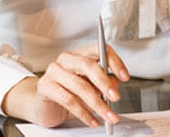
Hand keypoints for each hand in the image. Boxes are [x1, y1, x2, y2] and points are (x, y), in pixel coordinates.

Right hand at [2, 43, 129, 127]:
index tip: (125, 76)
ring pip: (80, 86)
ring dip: (97, 104)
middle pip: (89, 66)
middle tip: (115, 97)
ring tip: (107, 115)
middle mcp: (67, 59)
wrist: (45, 105)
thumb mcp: (91, 87)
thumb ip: (103, 83)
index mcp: (81, 54)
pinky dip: (84, 113)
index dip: (115, 62)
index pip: (100, 50)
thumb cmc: (70, 92)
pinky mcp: (45, 86)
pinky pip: (68, 100)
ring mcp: (54, 71)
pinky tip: (93, 120)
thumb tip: (115, 86)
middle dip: (104, 83)